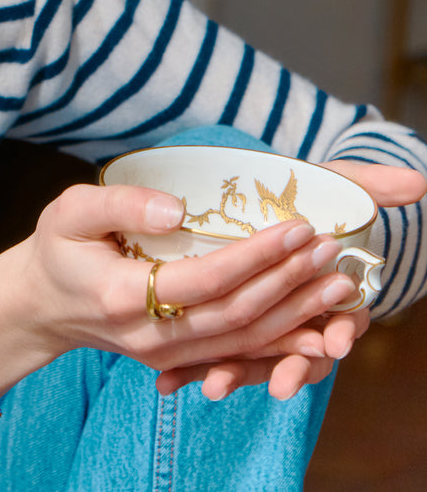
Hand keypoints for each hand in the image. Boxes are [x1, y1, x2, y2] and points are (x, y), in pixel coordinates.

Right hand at [0, 182, 357, 405]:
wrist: (40, 305)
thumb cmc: (56, 248)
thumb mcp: (70, 210)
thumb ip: (121, 203)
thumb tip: (178, 207)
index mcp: (124, 296)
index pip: (205, 279)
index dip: (255, 255)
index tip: (295, 226)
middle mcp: (151, 336)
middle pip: (235, 314)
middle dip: (288, 282)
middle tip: (327, 248)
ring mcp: (166, 355)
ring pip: (243, 340)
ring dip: (294, 313)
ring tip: (334, 283)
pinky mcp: (178, 360)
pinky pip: (237, 354)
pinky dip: (280, 343)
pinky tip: (315, 329)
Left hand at [158, 159, 426, 397]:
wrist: (262, 204)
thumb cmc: (303, 194)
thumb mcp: (332, 182)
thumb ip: (371, 184)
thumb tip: (420, 183)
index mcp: (331, 288)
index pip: (346, 319)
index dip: (343, 330)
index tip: (336, 342)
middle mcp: (301, 314)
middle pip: (302, 350)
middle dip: (292, 367)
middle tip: (281, 385)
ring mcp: (264, 324)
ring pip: (256, 358)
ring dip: (238, 374)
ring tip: (214, 387)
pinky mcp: (226, 327)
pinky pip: (212, 355)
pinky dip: (192, 369)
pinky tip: (167, 383)